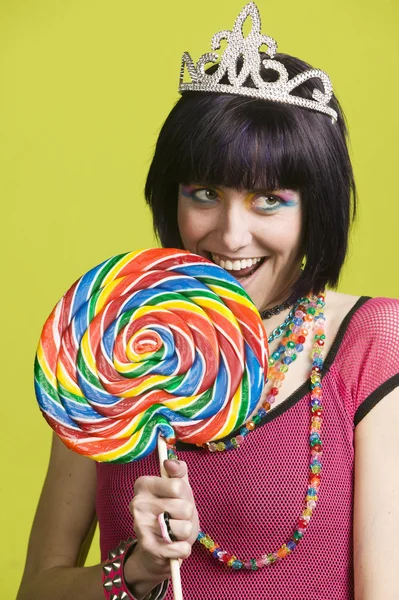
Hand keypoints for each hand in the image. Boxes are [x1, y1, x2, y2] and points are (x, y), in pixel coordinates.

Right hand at [125, 460, 198, 586]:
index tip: (177, 499)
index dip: (185, 495)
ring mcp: (140, 525)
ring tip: (174, 532)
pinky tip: (173, 546)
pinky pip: (182, 548)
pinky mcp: (148, 548)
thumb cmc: (171, 514)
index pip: (178, 486)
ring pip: (185, 528)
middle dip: (187, 516)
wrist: (156, 550)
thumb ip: (178, 472)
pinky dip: (183, 549)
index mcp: (143, 484)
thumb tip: (171, 463)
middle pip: (184, 508)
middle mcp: (137, 503)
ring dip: (186, 533)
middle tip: (175, 518)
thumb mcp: (178, 490)